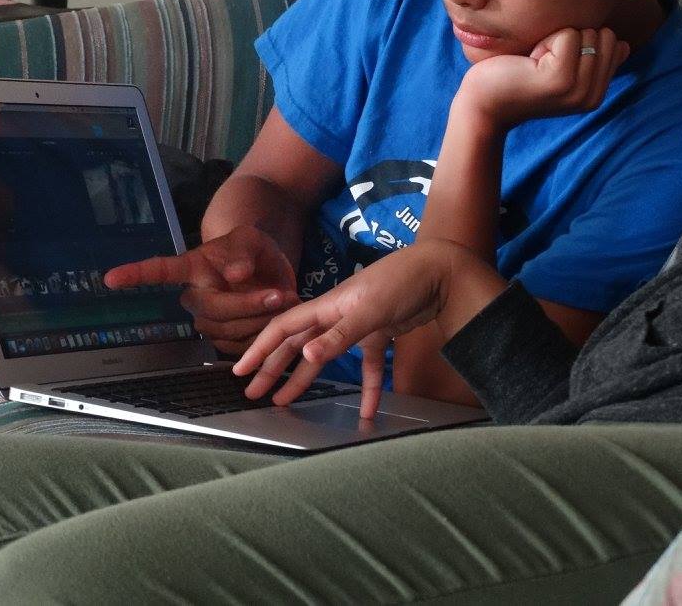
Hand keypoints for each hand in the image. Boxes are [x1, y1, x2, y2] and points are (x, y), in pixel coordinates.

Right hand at [104, 225, 299, 355]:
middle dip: (247, 305)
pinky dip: (263, 334)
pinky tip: (276, 316)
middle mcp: (194, 296)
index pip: (159, 270)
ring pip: (228, 331)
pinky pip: (241, 346)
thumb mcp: (252, 240)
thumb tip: (235, 273)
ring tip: (282, 300)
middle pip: (212, 310)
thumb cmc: (253, 250)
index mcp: (192, 267)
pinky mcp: (225, 339)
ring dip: (260, 320)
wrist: (270, 273)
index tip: (109, 278)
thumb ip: (243, 251)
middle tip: (278, 294)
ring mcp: (208, 320)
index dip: (135, 274)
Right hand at [232, 242, 458, 419]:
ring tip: (286, 401)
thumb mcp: (369, 310)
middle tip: (255, 393)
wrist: (440, 271)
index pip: (284, 329)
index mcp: (328, 306)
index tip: (241, 371)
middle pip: (298, 345)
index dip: (260, 349)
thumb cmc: (402, 282)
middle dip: (274, 368)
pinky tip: (368, 410)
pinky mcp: (380, 333)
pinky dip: (369, 387)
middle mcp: (337, 315)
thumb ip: (339, 336)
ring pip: (326, 356)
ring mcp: (358, 324)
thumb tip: (307, 356)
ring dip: (306, 378)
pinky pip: (369, 365)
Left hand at [457, 27, 630, 131]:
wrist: (484, 104)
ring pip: (586, 33)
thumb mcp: (563, 70)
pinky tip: (530, 63)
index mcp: (597, 95)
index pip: (614, 43)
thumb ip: (593, 60)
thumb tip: (624, 45)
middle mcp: (592, 97)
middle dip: (571, 38)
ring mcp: (578, 90)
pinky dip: (546, 41)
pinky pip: (568, 35)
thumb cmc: (518, 80)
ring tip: (536, 64)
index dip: (581, 42)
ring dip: (556, 39)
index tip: (555, 62)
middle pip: (604, 35)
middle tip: (544, 62)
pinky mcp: (560, 80)